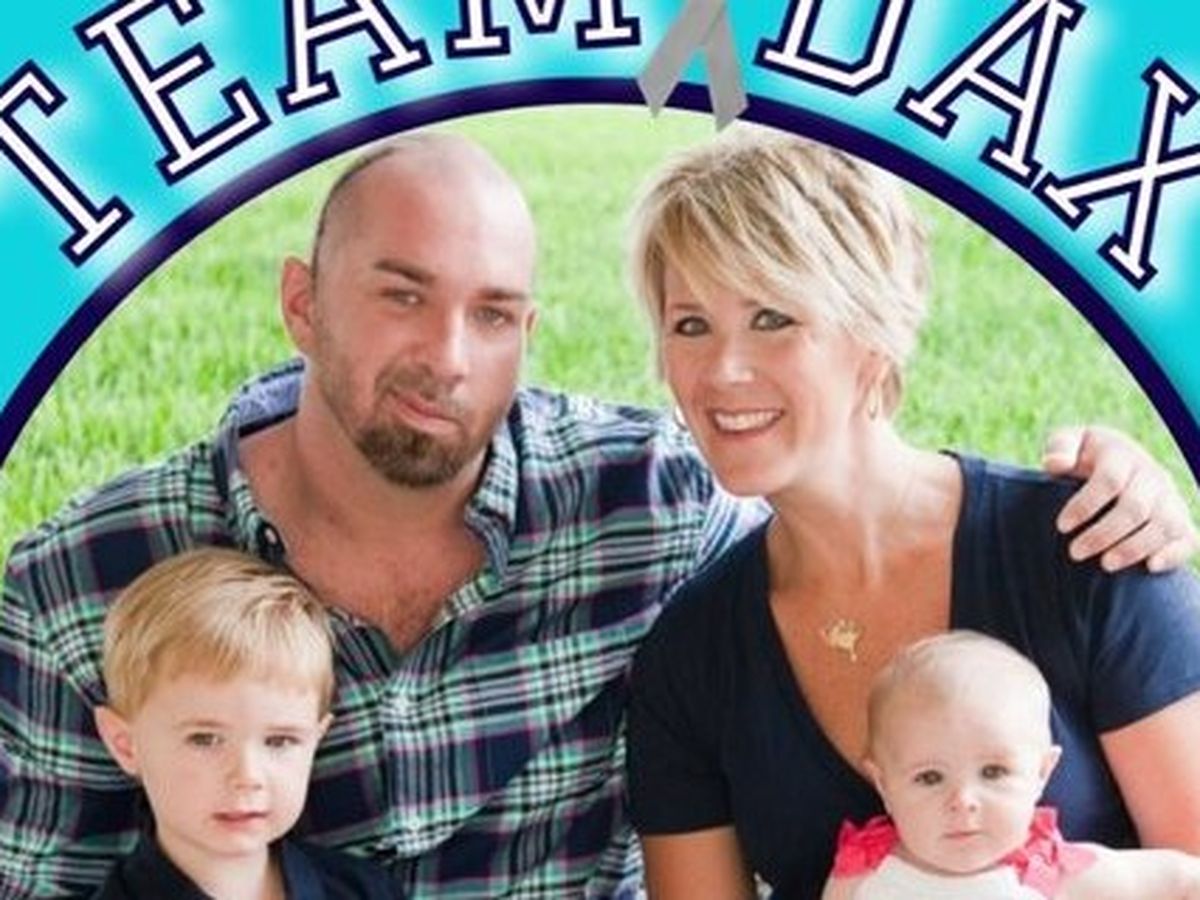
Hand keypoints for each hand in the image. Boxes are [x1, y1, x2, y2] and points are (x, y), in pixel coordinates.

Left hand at [1042, 425, 1196, 571]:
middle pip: (1134, 508)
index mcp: (1122, 455)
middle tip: (1075, 553)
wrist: (1116, 461)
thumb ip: (1059, 447)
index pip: (1109, 480)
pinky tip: (1150, 567)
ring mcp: (1169, 498)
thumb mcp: (1068, 442)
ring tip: (1105, 565)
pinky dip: (1173, 554)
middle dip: (1103, 534)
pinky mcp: (1180, 519)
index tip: (1061, 526)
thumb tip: (1056, 463)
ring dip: (1134, 548)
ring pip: (1163, 526)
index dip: (1085, 505)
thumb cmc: (1085, 456)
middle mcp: (1151, 475)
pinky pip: (1187, 539)